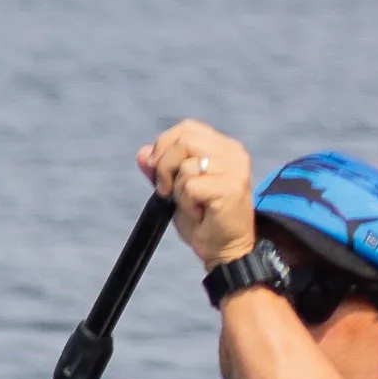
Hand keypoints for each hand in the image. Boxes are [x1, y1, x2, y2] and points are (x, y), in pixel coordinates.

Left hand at [138, 120, 255, 267]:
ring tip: (191, 204)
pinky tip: (199, 213)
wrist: (224, 250)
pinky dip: (185, 202)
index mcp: (224, 147)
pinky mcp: (230, 187)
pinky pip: (189, 185)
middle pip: (184, 140)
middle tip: (166, 190)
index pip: (187, 128)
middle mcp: (233, 153)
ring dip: (177, 189)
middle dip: (164, 166)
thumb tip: (142, 152)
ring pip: (185, 163)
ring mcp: (234, 169)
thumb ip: (160, 169)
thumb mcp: (176, 190)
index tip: (156, 170)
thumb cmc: (203, 220)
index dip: (164, 145)